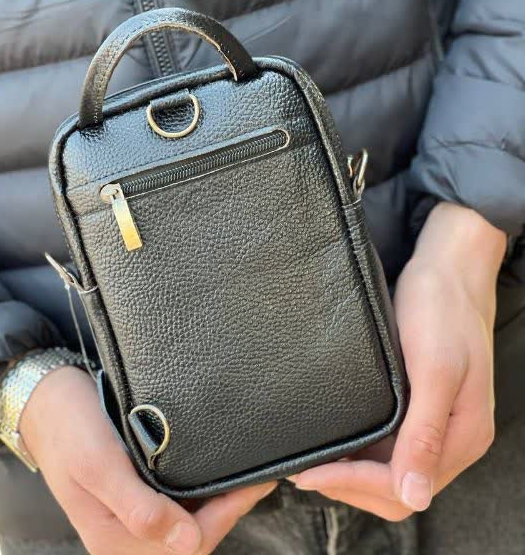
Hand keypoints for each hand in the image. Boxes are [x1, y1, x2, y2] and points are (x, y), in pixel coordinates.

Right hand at [19, 366, 275, 553]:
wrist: (46, 399)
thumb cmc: (69, 427)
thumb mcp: (99, 464)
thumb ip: (139, 509)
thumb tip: (187, 544)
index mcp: (114, 538)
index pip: (186, 544)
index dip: (225, 516)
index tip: (253, 484)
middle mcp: (125, 532)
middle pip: (191, 537)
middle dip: (227, 511)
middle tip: (257, 477)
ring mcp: (131, 512)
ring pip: (186, 521)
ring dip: (217, 503)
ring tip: (243, 474)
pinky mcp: (135, 491)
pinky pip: (176, 502)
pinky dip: (201, 492)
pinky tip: (215, 470)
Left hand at [289, 203, 505, 519]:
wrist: (448, 272)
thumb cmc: (442, 311)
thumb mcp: (435, 370)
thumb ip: (426, 434)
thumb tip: (416, 495)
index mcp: (463, 435)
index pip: (403, 488)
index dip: (354, 485)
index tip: (311, 474)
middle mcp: (451, 437)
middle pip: (397, 489)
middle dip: (349, 485)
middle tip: (304, 471)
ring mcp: (435, 422)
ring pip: (390, 470)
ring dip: (352, 472)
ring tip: (313, 460)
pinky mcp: (420, 405)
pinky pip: (389, 444)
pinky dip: (360, 451)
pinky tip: (335, 440)